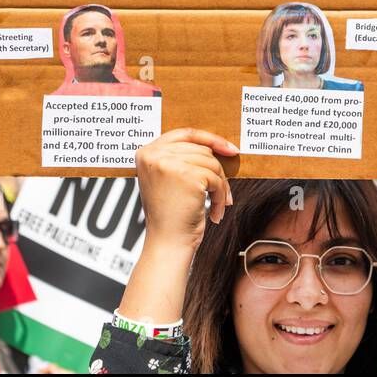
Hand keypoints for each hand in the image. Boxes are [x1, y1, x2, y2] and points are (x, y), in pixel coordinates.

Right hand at [135, 127, 237, 254]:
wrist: (168, 243)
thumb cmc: (171, 215)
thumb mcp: (169, 178)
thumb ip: (182, 157)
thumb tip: (218, 144)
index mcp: (146, 152)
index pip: (185, 134)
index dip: (210, 139)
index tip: (229, 148)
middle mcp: (154, 154)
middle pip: (202, 149)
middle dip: (216, 172)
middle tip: (222, 194)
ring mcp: (168, 163)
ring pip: (211, 163)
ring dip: (220, 186)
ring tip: (217, 205)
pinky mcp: (186, 175)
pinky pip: (215, 178)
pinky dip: (221, 196)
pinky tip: (215, 212)